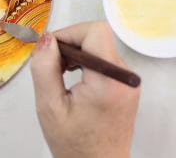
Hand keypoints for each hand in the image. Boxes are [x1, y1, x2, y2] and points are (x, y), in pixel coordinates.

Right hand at [30, 21, 139, 157]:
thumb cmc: (74, 144)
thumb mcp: (50, 107)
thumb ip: (45, 69)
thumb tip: (45, 39)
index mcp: (109, 81)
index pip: (95, 31)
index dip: (69, 33)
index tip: (51, 52)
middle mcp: (126, 77)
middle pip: (97, 37)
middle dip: (70, 45)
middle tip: (51, 67)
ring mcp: (130, 82)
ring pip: (100, 47)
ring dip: (77, 54)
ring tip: (60, 76)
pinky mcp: (128, 86)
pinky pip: (105, 60)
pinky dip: (86, 63)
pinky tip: (74, 81)